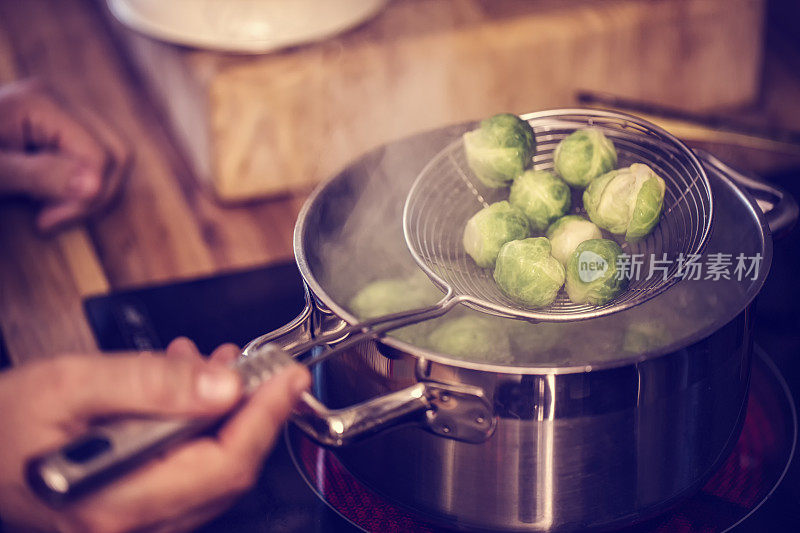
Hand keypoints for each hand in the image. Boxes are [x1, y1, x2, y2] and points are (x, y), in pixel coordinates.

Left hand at [0, 80, 130, 231]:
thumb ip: (40, 175)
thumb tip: (93, 185)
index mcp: (43, 102)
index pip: (100, 155)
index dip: (86, 196)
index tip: (46, 221)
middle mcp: (59, 100)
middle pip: (116, 153)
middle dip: (96, 193)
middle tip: (54, 218)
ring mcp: (61, 112)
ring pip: (111, 157)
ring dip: (90, 191)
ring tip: (49, 209)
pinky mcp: (57, 129)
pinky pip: (94, 157)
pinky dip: (81, 183)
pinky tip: (50, 196)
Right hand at [0, 338, 309, 531]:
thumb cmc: (4, 422)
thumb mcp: (73, 383)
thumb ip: (150, 383)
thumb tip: (224, 384)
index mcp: (118, 501)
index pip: (225, 464)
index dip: (266, 417)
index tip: (290, 379)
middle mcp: (131, 527)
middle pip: (228, 473)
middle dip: (253, 412)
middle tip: (264, 367)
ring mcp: (134, 525)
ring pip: (213, 472)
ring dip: (226, 415)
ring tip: (217, 366)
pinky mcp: (135, 510)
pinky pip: (189, 472)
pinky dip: (200, 428)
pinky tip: (188, 389)